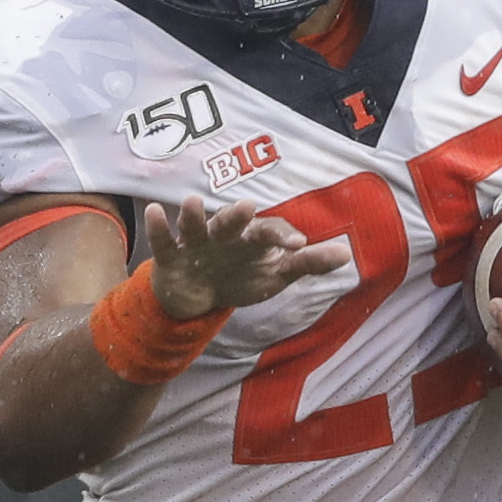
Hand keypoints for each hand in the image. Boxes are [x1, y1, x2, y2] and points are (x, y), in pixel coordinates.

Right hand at [141, 199, 345, 318]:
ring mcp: (197, 245)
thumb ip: (307, 264)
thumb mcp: (275, 276)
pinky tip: (156, 212)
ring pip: (196, 228)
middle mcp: (225, 236)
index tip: (299, 245)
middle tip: (247, 206)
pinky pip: (164, 243)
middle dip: (237, 216)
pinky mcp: (172, 258)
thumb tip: (346, 255)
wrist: (196, 298)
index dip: (282, 237)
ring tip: (192, 202)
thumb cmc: (240, 277)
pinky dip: (158, 229)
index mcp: (251, 240)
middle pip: (232, 224)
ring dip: (193, 216)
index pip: (268, 233)